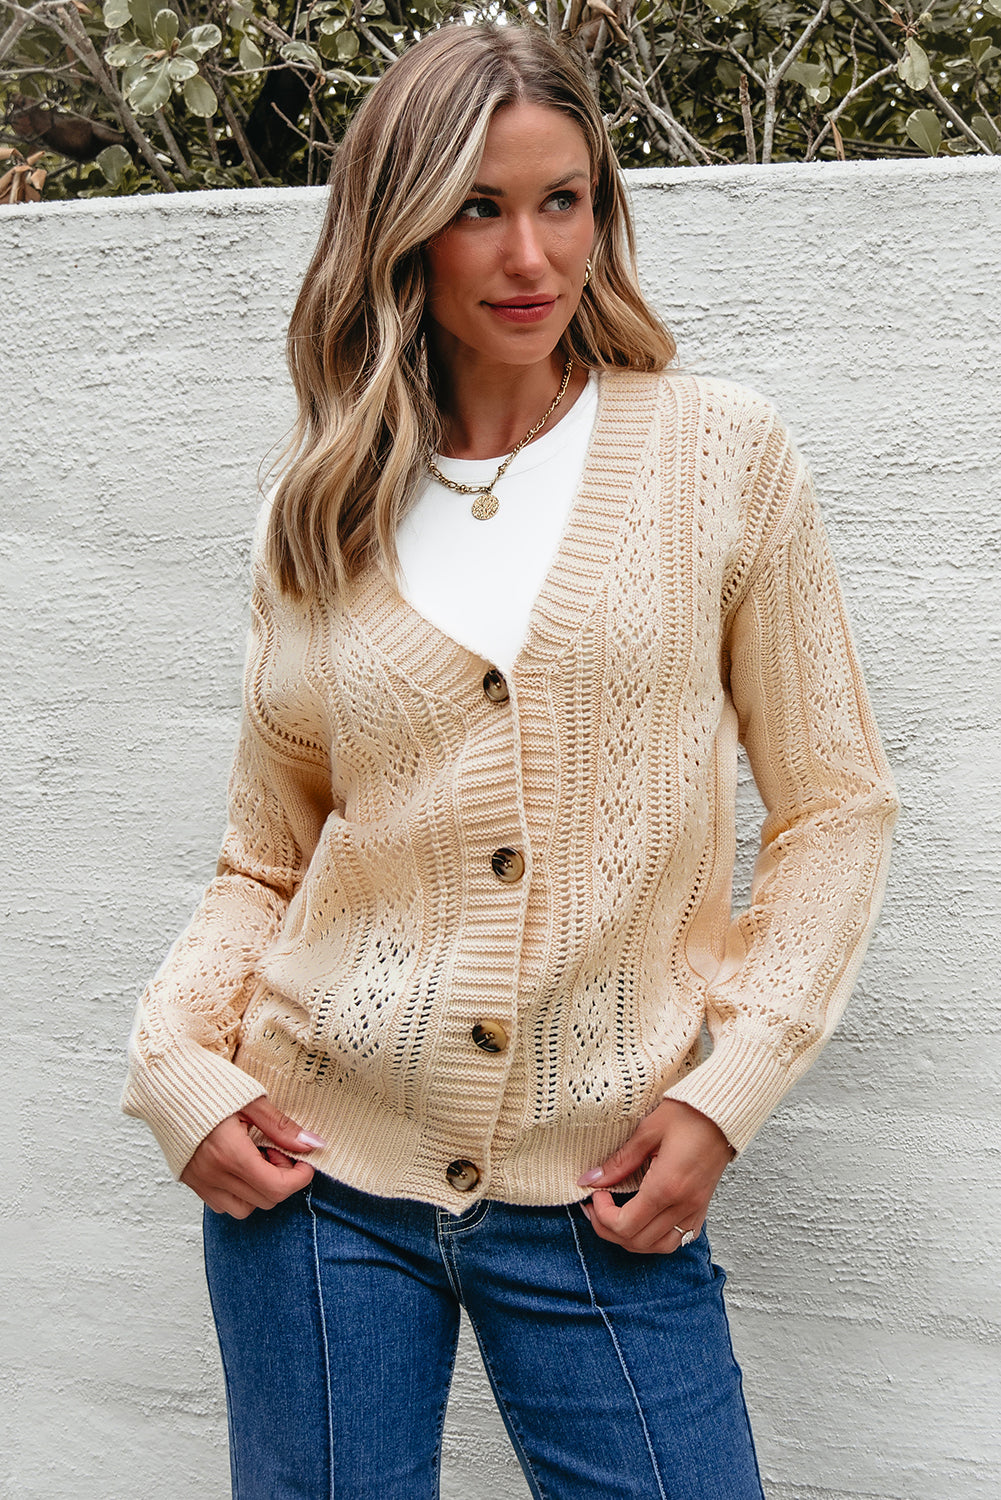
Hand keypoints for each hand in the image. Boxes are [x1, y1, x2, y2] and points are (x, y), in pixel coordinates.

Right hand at [180, 1096, 325, 1218]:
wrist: (165, 1084)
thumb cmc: (208, 1085)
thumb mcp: (252, 1101)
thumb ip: (281, 1127)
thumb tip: (312, 1144)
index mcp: (231, 1153)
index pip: (276, 1188)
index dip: (299, 1178)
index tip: (304, 1161)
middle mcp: (214, 1174)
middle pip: (265, 1200)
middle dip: (282, 1179)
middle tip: (277, 1150)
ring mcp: (200, 1181)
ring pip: (244, 1209)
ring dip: (259, 1190)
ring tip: (257, 1158)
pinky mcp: (190, 1182)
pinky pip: (221, 1204)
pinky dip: (238, 1192)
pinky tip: (238, 1165)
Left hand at [577, 1099, 733, 1253]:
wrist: (724, 1112)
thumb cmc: (689, 1115)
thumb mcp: (648, 1131)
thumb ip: (619, 1161)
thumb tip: (591, 1179)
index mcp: (666, 1186)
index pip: (625, 1225)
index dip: (601, 1216)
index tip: (594, 1195)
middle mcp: (683, 1205)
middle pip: (638, 1241)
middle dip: (608, 1229)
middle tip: (596, 1207)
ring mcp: (695, 1210)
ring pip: (658, 1247)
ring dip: (632, 1239)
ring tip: (616, 1217)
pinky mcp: (702, 1209)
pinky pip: (678, 1239)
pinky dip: (656, 1239)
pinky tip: (645, 1221)